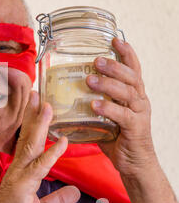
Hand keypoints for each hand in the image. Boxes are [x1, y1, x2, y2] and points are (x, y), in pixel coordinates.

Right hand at [0, 91, 79, 202]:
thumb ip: (58, 198)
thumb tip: (75, 192)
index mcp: (22, 170)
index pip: (29, 142)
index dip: (36, 125)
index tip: (41, 108)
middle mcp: (18, 168)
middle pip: (27, 137)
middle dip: (34, 115)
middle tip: (38, 94)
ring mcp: (19, 175)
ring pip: (31, 145)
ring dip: (41, 125)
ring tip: (48, 106)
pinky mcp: (22, 186)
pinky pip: (39, 167)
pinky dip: (51, 154)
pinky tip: (62, 142)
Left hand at [86, 38, 155, 176]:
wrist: (133, 163)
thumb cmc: (116, 137)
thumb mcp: (104, 115)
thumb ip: (90, 102)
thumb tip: (63, 94)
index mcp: (133, 94)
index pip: (133, 68)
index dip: (126, 53)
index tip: (114, 39)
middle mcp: (139, 100)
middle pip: (131, 76)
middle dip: (114, 66)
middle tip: (96, 60)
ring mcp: (139, 114)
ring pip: (128, 93)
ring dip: (108, 84)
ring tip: (90, 79)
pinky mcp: (136, 128)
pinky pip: (123, 115)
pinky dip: (109, 108)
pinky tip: (95, 104)